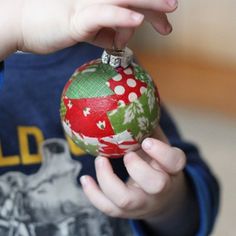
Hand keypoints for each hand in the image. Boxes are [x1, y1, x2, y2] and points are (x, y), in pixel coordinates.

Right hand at [1, 0, 176, 57]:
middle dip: (156, 3)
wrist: (25, 26)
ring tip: (170, 8)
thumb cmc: (55, 26)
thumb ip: (105, 33)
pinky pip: (102, 16)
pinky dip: (120, 17)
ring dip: (148, 2)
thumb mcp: (87, 31)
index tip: (165, 24)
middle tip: (173, 9)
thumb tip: (120, 41)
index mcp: (99, 0)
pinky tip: (136, 20)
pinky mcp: (76, 19)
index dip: (150, 9)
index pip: (129, 0)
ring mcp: (85, 4)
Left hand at [80, 127, 187, 221]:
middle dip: (138, 168)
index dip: (162, 152)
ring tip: (100, 159)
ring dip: (108, 179)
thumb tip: (134, 93)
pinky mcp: (126, 211)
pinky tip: (84, 178)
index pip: (175, 162)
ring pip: (126, 200)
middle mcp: (160, 189)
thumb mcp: (157, 143)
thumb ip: (148, 124)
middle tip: (126, 153)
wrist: (160, 196)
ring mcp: (142, 203)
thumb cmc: (154, 162)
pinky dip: (93, 194)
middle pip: (155, 185)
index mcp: (170, 169)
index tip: (146, 141)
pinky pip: (108, 209)